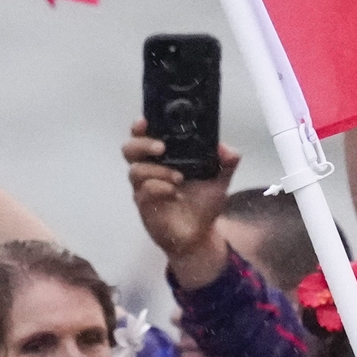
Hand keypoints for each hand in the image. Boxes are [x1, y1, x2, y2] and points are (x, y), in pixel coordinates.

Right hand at [124, 123, 239, 283]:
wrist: (199, 235)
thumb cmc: (203, 203)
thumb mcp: (220, 180)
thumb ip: (227, 162)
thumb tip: (226, 149)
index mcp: (164, 158)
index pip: (144, 136)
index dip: (140, 126)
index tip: (146, 121)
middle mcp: (150, 169)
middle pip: (129, 149)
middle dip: (142, 144)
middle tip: (161, 148)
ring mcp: (145, 187)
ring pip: (135, 170)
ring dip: (157, 171)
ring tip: (178, 178)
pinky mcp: (144, 205)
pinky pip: (143, 191)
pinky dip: (158, 188)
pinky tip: (172, 193)